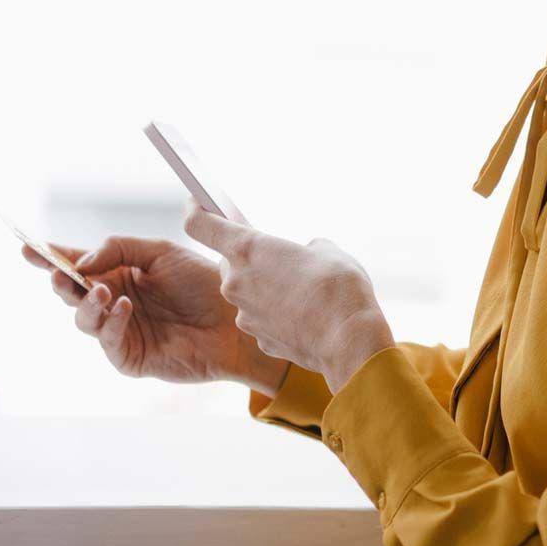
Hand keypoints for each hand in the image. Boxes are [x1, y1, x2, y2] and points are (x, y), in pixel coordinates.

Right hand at [20, 235, 288, 392]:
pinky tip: (123, 306)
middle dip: (60, 281)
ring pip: (83, 318)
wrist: (236, 321)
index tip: (28, 249)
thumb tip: (82, 263)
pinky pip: (108, 340)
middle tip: (55, 271)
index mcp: (119, 273)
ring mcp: (121, 330)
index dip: (52, 258)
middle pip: (72, 292)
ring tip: (101, 289)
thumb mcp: (161, 251)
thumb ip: (119, 248)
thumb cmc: (204, 283)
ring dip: (86, 303)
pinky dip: (110, 322)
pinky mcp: (131, 356)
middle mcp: (115, 301)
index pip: (78, 264)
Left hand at [180, 197, 394, 394]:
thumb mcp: (326, 251)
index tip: (198, 203)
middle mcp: (236, 281)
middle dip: (250, 260)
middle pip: (229, 263)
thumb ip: (304, 249)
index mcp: (248, 249)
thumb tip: (305, 256)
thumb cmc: (339, 288)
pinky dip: (277, 316)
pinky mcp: (258, 339)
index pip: (201, 225)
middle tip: (278, 261)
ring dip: (266, 290)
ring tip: (302, 294)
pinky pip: (262, 320)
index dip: (196, 211)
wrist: (350, 341)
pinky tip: (304, 317)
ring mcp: (244, 314)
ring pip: (247, 294)